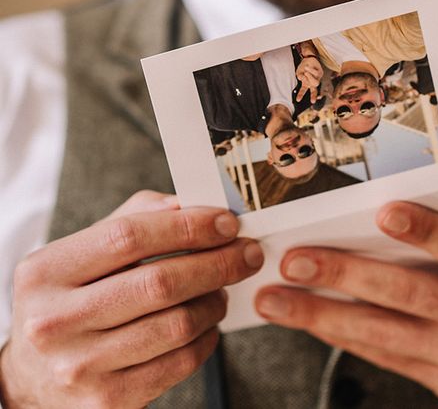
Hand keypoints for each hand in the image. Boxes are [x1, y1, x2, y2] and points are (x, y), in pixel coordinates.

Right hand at [0, 190, 263, 408]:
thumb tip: (191, 205)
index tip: (228, 222)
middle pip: (160, 283)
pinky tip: (208, 323)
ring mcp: (80, 367)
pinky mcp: (108, 401)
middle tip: (248, 252)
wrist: (33, 375)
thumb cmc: (72, 298)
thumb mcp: (85, 252)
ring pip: (177, 325)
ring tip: (223, 288)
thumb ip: (136, 218)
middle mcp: (55, 322)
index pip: (130, 237)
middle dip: (218, 263)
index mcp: (46, 272)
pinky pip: (180, 363)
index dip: (189, 226)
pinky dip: (207, 337)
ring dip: (216, 301)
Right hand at [295, 56, 322, 102]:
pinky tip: (307, 67)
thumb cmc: (304, 66)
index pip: (303, 90)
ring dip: (310, 77)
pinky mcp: (320, 72)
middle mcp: (312, 82)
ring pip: (315, 82)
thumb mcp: (299, 72)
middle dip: (313, 96)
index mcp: (306, 83)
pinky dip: (310, 70)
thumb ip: (300, 76)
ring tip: (306, 72)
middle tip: (312, 102)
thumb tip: (302, 79)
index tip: (297, 100)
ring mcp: (317, 78)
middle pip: (314, 90)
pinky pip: (315, 73)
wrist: (309, 58)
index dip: (300, 95)